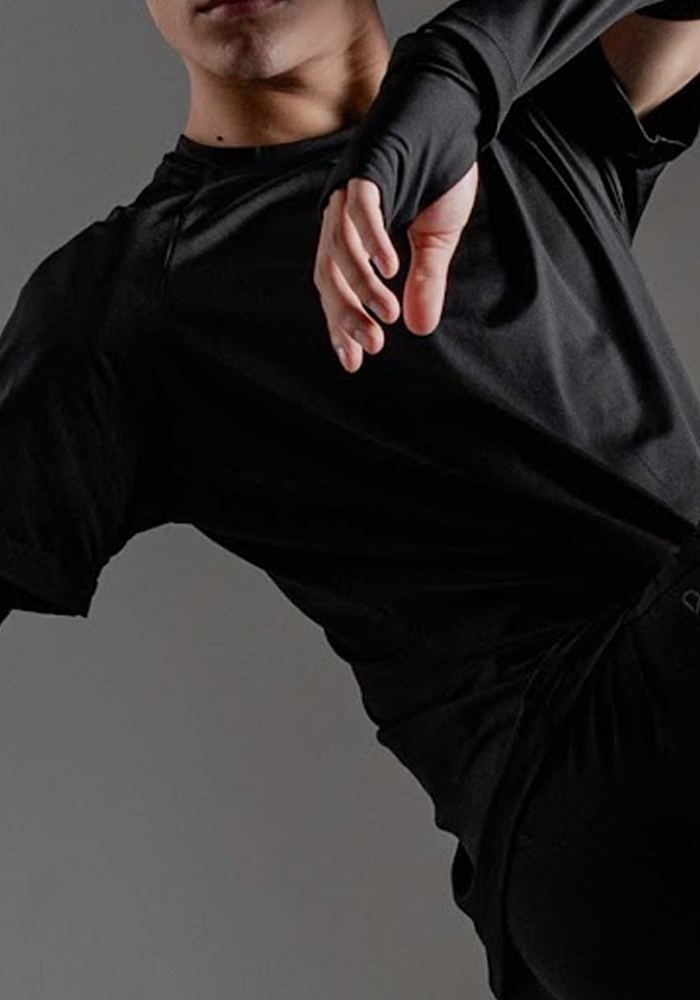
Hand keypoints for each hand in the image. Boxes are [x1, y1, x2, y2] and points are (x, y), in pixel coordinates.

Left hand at [314, 162, 479, 372]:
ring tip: (387, 314)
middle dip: (348, 315)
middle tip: (371, 346)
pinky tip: (390, 268)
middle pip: (329, 275)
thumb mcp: (436, 239)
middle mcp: (342, 216)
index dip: (341, 326)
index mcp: (353, 235)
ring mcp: (351, 191)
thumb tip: (420, 328)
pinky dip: (373, 240)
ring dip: (362, 285)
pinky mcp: (370, 166)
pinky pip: (362, 208)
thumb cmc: (439, 171)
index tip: (353, 361)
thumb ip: (425, 281)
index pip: (336, 289)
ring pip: (341, 248)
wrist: (451, 111)